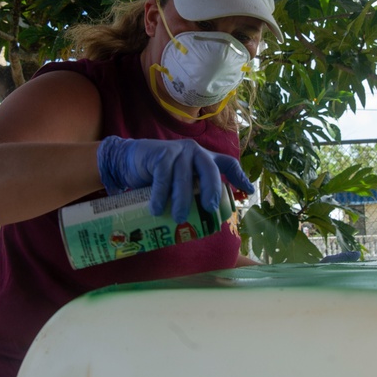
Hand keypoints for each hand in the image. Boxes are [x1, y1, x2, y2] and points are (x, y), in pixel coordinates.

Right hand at [97, 136, 254, 222]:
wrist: (128, 160)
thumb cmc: (157, 176)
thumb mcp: (177, 182)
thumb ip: (189, 193)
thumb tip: (198, 225)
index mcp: (203, 159)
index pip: (227, 163)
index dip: (239, 176)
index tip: (249, 192)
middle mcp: (195, 152)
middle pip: (209, 170)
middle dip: (212, 189)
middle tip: (210, 208)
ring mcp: (178, 151)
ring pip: (184, 178)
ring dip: (181, 200)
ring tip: (178, 218)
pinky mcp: (161, 154)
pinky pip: (163, 177)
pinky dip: (159, 195)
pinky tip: (155, 209)